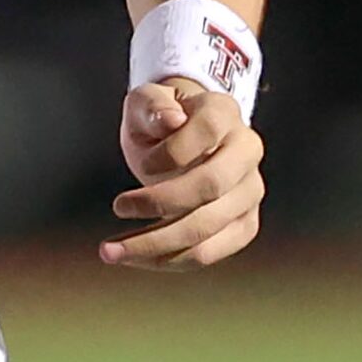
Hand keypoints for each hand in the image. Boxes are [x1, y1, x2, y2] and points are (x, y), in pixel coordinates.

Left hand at [103, 78, 264, 268]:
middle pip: (211, 185)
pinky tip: (137, 257)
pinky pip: (212, 252)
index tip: (142, 162)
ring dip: (157, 244)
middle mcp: (246, 152)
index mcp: (224, 114)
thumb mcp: (147, 101)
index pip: (207, 131)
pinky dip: (172, 259)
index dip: (171, 150)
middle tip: (117, 207)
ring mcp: (250, 191)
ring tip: (111, 251)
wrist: (184, 135)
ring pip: (210, 227)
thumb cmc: (160, 117)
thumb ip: (154, 105)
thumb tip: (171, 121)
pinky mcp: (243, 223)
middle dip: (161, 202)